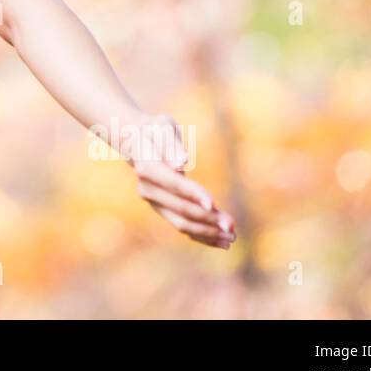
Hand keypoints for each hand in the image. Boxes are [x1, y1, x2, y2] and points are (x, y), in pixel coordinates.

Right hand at [125, 113, 235, 250]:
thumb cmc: (155, 131)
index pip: (173, 184)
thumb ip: (169, 144)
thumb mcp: (161, 127)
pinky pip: (183, 226)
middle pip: (179, 208)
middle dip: (206, 218)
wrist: (139, 143)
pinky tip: (223, 242)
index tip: (213, 204)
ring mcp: (154, 202)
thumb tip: (180, 163)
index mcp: (147, 168)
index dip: (192, 194)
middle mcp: (147, 189)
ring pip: (181, 223)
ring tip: (232, 237)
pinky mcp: (163, 210)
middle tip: (232, 225)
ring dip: (207, 232)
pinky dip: (202, 236)